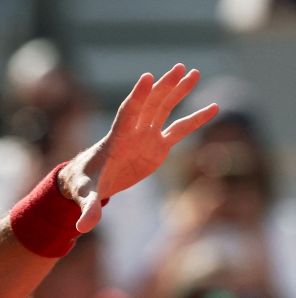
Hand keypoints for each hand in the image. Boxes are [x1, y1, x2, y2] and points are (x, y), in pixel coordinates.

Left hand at [59, 64, 218, 232]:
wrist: (88, 181)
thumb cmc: (83, 185)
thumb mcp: (86, 196)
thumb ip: (88, 209)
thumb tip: (83, 228)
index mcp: (115, 140)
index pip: (127, 115)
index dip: (136, 98)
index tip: (146, 78)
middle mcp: (132, 133)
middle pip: (149, 106)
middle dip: (163, 88)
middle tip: (179, 68)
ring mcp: (145, 137)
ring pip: (164, 110)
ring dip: (177, 92)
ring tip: (194, 71)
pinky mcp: (156, 147)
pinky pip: (179, 130)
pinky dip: (195, 119)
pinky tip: (214, 108)